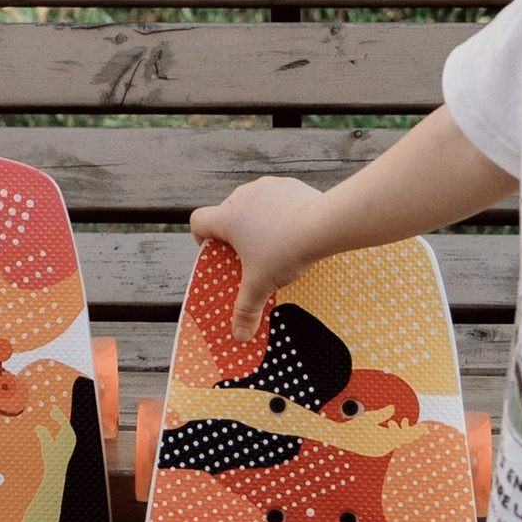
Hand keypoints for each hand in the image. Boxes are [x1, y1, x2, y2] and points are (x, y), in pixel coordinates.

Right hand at [189, 176, 334, 343]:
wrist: (323, 224)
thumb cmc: (285, 251)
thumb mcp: (261, 285)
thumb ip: (246, 310)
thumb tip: (239, 336)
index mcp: (228, 217)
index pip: (198, 221)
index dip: (202, 237)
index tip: (216, 252)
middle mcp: (242, 196)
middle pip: (228, 214)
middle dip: (236, 235)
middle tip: (251, 257)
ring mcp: (266, 187)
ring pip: (254, 204)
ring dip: (259, 221)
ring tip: (277, 243)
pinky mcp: (289, 185)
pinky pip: (278, 198)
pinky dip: (282, 212)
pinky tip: (295, 229)